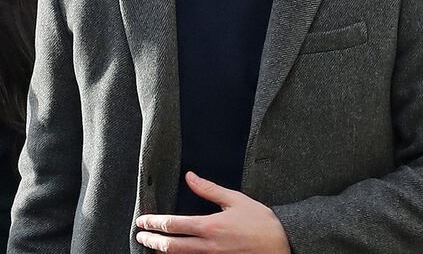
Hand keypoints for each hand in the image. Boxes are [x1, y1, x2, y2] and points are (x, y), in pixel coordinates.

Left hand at [135, 172, 291, 253]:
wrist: (282, 245)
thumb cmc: (261, 222)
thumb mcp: (235, 200)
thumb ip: (208, 189)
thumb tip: (189, 176)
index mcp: (210, 226)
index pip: (173, 224)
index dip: (154, 223)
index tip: (142, 221)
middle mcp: (208, 246)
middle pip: (170, 246)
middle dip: (152, 240)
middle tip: (139, 236)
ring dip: (162, 253)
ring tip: (152, 247)